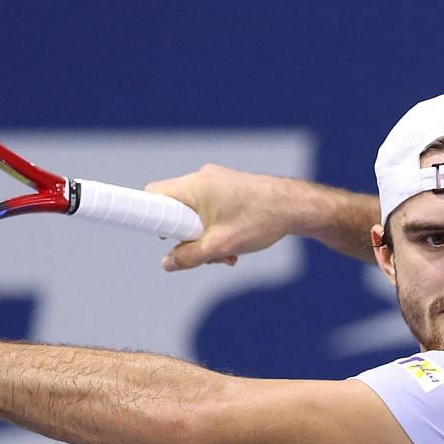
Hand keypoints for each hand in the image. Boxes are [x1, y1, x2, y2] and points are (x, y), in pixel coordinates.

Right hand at [143, 164, 295, 270]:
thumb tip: (167, 264)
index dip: (148, 216)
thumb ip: (189, 257)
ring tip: (226, 254)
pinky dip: (215, 230)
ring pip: (194, 214)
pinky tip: (233, 247)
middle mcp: (202, 179)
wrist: (296, 207)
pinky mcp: (228, 190)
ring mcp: (216, 183)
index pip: (153, 195)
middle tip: (202, 252)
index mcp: (195, 186)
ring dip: (203, 238)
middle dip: (185, 236)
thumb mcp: (220, 245)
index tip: (156, 235)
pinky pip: (209, 211)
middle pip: (174, 209)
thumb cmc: (260, 220)